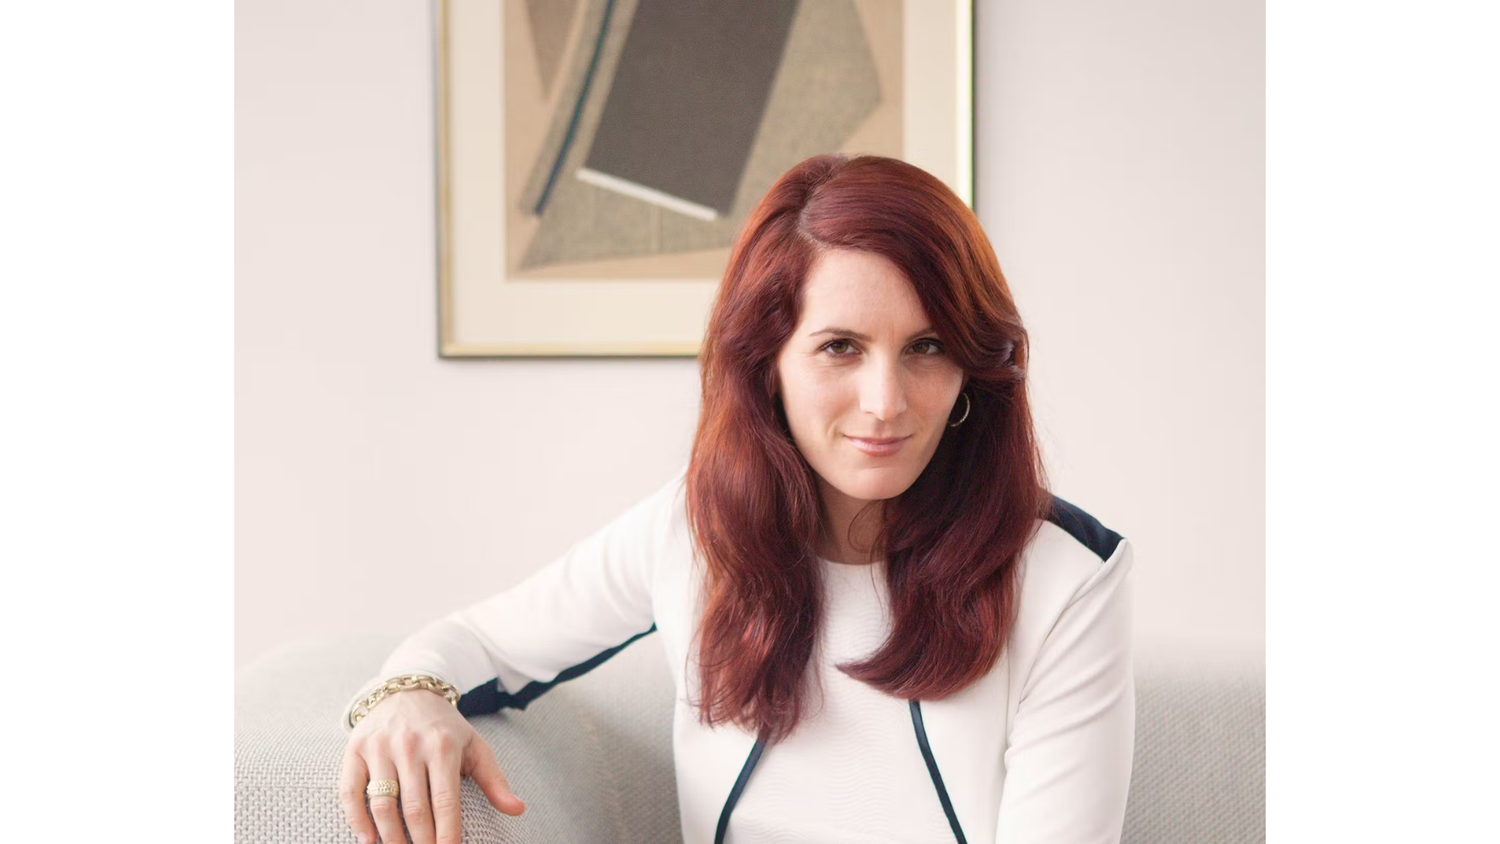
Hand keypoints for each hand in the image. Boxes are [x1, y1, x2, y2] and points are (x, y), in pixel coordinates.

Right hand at [339, 688, 525, 843]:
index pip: (445, 801)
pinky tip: (368, 840)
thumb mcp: (475, 746)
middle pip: (414, 807)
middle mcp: (410, 746)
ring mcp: (380, 747)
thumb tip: (518, 809)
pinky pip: (350, 790)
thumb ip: (494, 780)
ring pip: (383, 802)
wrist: (408, 690)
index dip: (447, 833)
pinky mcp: (356, 749)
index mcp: (443, 747)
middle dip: (422, 841)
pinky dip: (356, 818)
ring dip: (391, 836)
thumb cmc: (445, 728)